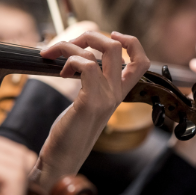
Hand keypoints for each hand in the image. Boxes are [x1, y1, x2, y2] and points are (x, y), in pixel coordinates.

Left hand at [34, 31, 149, 187]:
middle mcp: (116, 94)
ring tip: (54, 57)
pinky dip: (70, 59)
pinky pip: (86, 65)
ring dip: (69, 45)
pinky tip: (61, 73)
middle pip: (116, 46)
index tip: (112, 35)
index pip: (142, 61)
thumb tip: (80, 58)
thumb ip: (91, 83)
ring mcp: (105, 97)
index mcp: (119, 93)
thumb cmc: (70, 132)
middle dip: (89, 36)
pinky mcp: (90, 101)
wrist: (62, 159)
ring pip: (99, 51)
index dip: (131, 42)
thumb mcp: (87, 103)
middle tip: (70, 45)